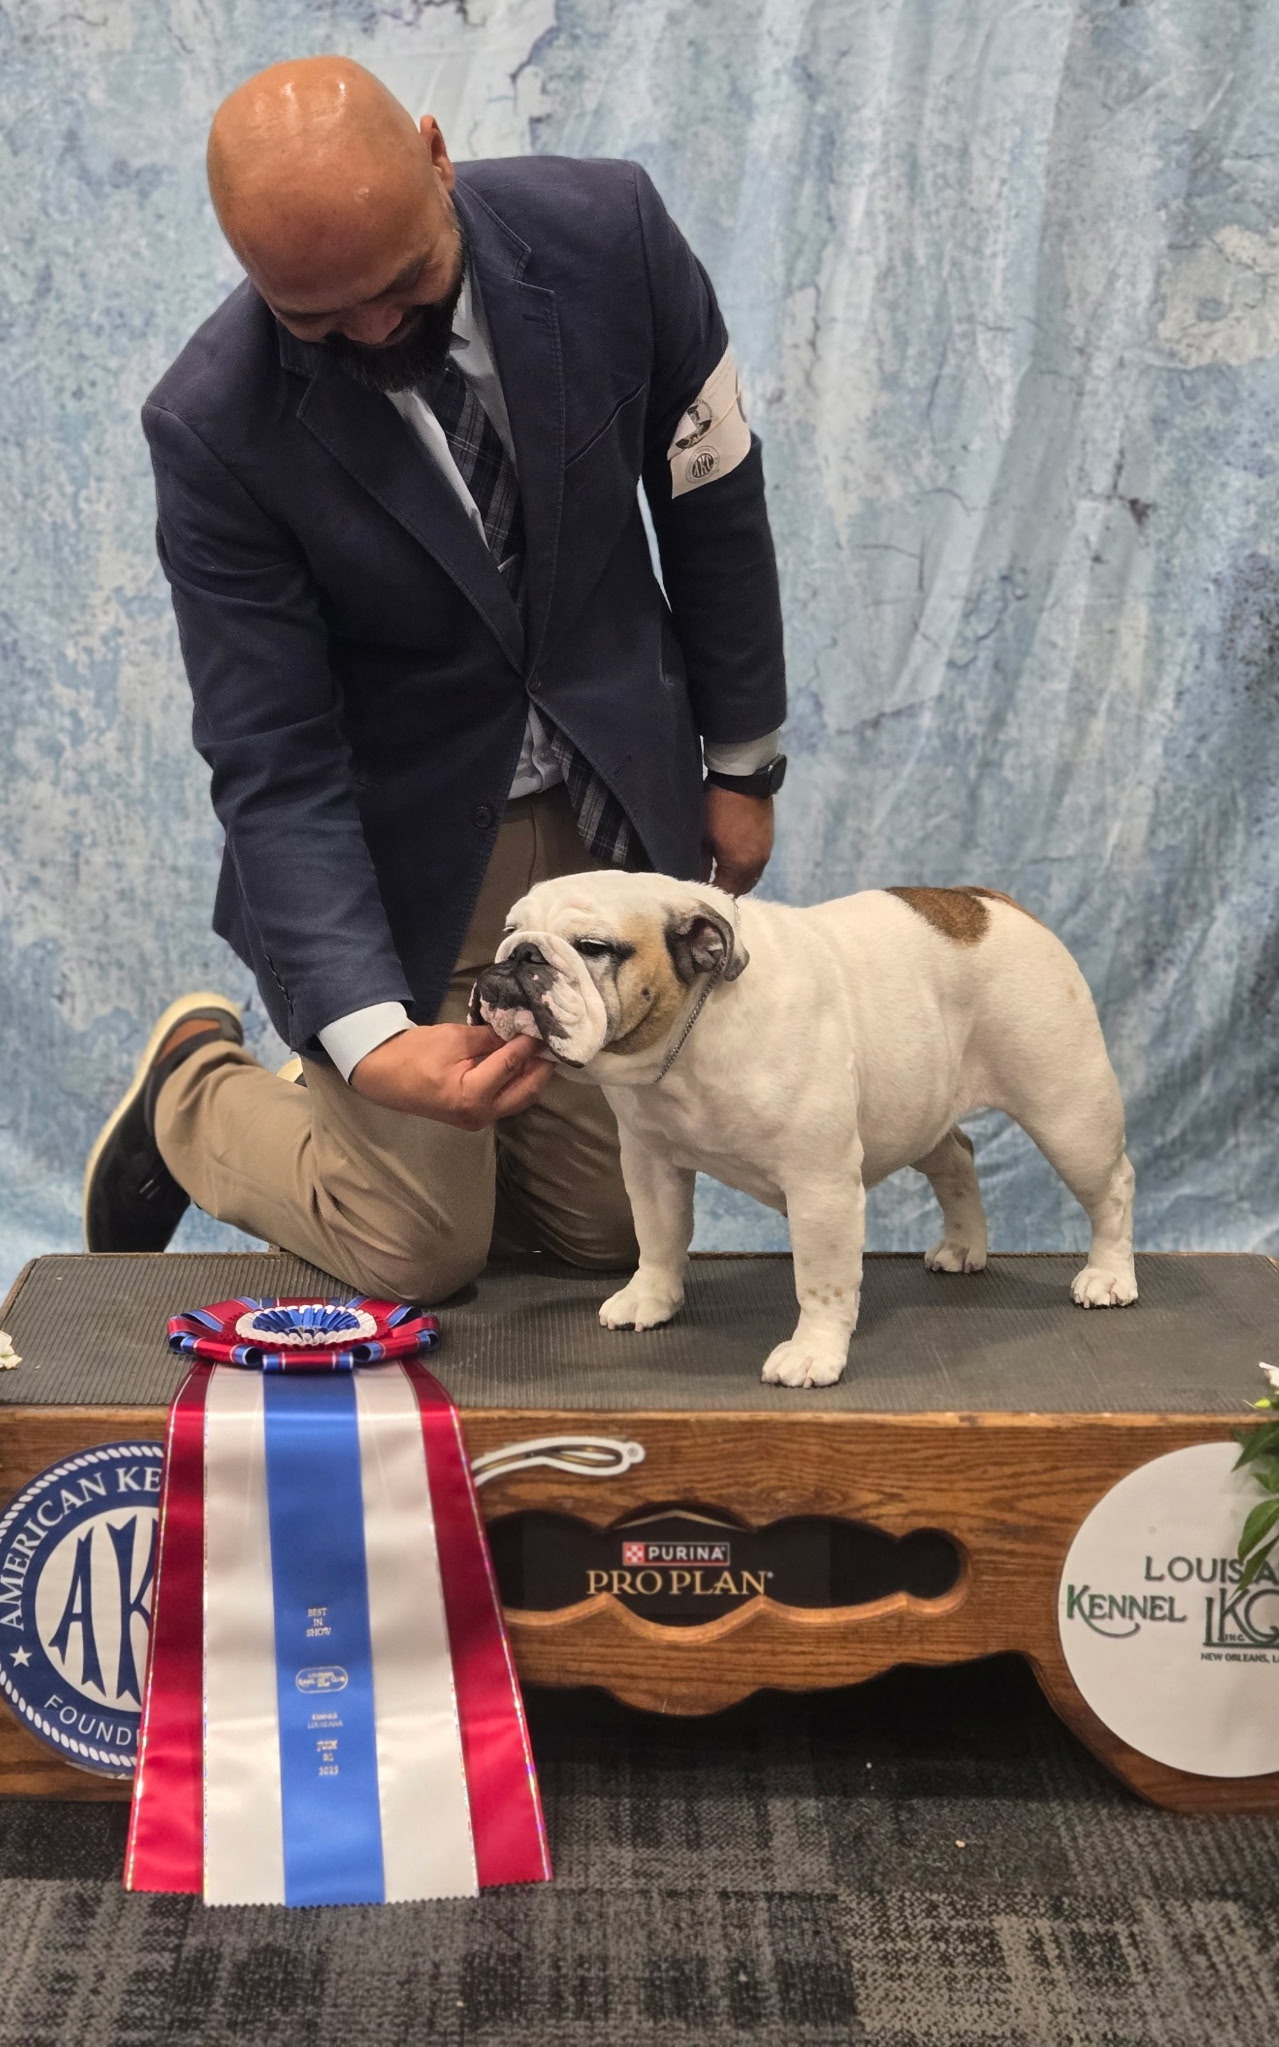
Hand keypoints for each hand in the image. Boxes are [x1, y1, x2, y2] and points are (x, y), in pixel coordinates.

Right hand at [349, 1023, 551, 1127]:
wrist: (381, 1075)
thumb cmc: (413, 1054)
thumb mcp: (454, 1039)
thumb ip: (490, 1038)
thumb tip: (518, 1031)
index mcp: (472, 1095)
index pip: (512, 1065)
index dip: (530, 1043)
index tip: (545, 1026)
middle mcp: (480, 1114)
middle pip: (526, 1091)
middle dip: (543, 1066)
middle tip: (553, 1042)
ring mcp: (478, 1119)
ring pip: (519, 1098)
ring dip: (532, 1076)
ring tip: (541, 1050)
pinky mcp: (474, 1116)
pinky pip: (506, 1100)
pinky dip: (517, 1082)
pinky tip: (522, 1063)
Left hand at [701, 786, 773, 894]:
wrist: (744, 777)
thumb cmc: (717, 806)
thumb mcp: (702, 837)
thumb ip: (700, 863)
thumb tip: (697, 879)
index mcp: (739, 866)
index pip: (725, 894)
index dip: (711, 898)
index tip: (698, 895)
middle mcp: (757, 864)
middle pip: (740, 890)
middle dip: (724, 891)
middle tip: (707, 887)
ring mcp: (765, 853)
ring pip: (751, 878)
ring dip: (736, 880)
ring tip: (719, 875)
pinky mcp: (768, 841)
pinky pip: (757, 865)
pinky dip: (745, 868)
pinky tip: (732, 860)